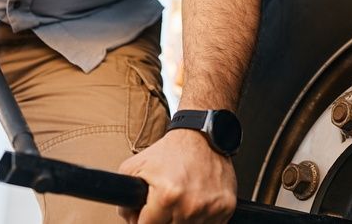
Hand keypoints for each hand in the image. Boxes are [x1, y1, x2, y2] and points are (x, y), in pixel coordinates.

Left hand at [117, 129, 236, 223]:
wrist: (202, 136)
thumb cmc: (171, 152)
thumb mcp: (135, 167)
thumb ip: (124, 200)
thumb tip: (129, 220)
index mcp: (167, 197)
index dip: (142, 222)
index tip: (147, 216)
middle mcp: (190, 206)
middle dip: (162, 221)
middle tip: (164, 207)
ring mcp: (210, 209)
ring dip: (182, 221)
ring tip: (181, 203)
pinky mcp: (226, 207)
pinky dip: (200, 220)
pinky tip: (196, 205)